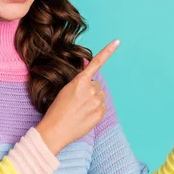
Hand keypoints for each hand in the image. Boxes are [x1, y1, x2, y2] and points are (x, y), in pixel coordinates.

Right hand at [35, 39, 120, 154]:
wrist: (55, 130)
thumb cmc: (57, 110)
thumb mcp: (65, 90)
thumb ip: (79, 80)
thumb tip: (87, 69)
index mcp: (80, 81)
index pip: (96, 63)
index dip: (108, 51)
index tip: (117, 42)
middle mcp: (90, 89)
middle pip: (97, 85)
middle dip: (90, 91)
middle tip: (78, 101)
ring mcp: (96, 102)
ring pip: (101, 96)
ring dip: (94, 100)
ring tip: (81, 110)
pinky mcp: (100, 113)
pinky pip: (102, 107)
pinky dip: (96, 111)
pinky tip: (85, 116)